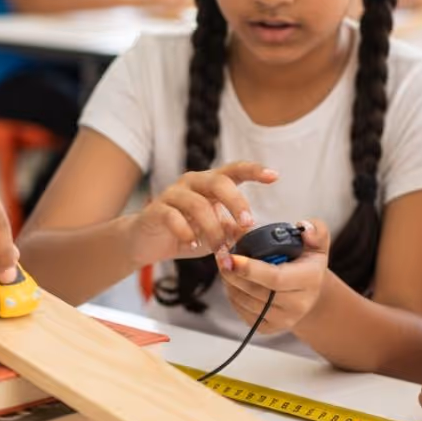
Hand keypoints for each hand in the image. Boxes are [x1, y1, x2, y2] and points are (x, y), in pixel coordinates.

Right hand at [125, 162, 277, 267]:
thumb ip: (232, 230)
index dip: (254, 170)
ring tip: (220, 249)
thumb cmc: (186, 233)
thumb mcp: (215, 232)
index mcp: (211, 183)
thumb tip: (254, 234)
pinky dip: (186, 233)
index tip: (274, 176)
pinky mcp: (157, 209)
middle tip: (247, 223)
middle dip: (236, 202)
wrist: (146, 242)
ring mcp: (173, 194)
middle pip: (218, 182)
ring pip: (198, 204)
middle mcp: (193, 182)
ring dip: (213, 229)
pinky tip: (193, 245)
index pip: (235, 170)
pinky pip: (173, 217)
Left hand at [216, 220, 329, 335]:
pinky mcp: (269, 328)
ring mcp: (283, 320)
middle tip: (221, 256)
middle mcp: (298, 304)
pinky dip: (233, 295)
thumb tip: (304, 228)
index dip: (250, 269)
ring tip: (225, 266)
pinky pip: (242, 312)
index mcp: (310, 280)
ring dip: (230, 283)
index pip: (275, 278)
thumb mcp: (317, 242)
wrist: (309, 293)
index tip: (230, 257)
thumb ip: (315, 229)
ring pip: (245, 302)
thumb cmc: (307, 262)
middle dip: (233, 273)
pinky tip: (233, 281)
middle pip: (256, 291)